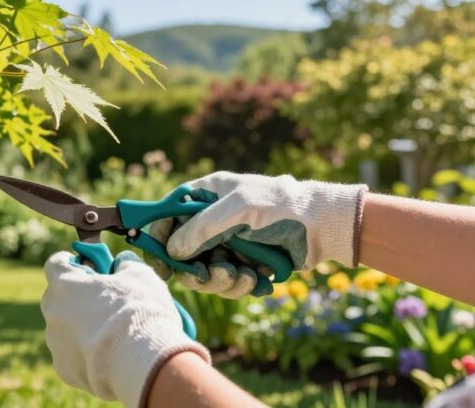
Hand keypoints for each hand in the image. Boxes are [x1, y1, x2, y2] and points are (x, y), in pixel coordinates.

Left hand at [41, 250, 209, 406]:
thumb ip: (125, 263)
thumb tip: (122, 262)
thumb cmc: (139, 310)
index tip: (87, 268)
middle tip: (103, 301)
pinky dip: (85, 354)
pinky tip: (108, 356)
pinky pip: (71, 355)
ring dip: (81, 327)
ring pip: (64, 329)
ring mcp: (55, 342)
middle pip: (58, 298)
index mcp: (64, 283)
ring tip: (111, 335)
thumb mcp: (140, 275)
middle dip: (77, 297)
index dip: (71, 263)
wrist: (142, 360)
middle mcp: (53, 311)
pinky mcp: (63, 368)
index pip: (55, 264)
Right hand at [147, 172, 365, 295]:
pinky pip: (226, 282)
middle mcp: (212, 220)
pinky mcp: (242, 263)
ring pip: (203, 271)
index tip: (159, 262)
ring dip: (218, 280)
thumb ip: (201, 227)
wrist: (323, 227)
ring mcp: (227, 243)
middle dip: (194, 269)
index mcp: (206, 195)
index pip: (168, 215)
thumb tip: (172, 250)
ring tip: (241, 276)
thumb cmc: (281, 206)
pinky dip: (238, 285)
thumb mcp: (238, 208)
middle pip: (182, 251)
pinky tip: (255, 278)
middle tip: (207, 276)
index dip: (159, 237)